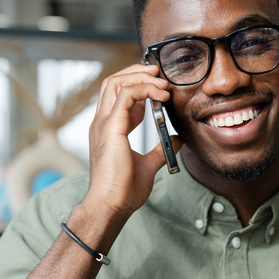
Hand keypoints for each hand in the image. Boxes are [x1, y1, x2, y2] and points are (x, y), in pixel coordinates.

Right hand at [86, 63, 181, 221]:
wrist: (112, 205)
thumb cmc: (123, 191)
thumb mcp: (148, 165)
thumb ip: (160, 149)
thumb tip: (176, 140)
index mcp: (109, 129)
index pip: (118, 95)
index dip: (139, 85)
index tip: (160, 87)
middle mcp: (102, 122)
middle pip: (113, 81)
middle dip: (137, 72)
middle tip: (159, 73)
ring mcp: (103, 123)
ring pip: (116, 82)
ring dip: (141, 76)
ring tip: (162, 81)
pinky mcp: (110, 128)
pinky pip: (125, 95)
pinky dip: (144, 89)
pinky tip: (161, 95)